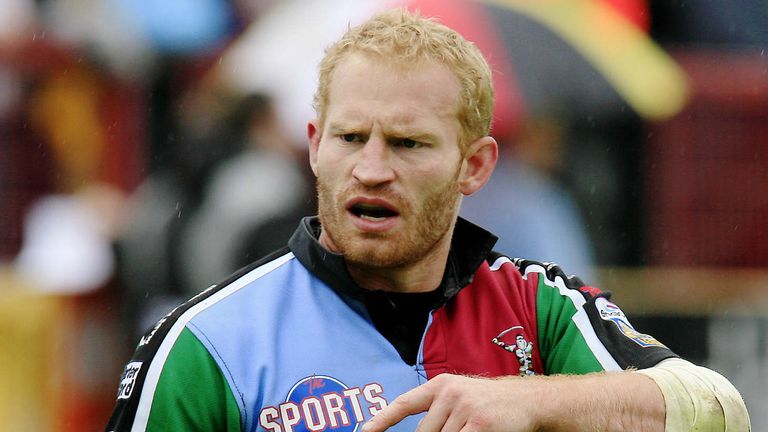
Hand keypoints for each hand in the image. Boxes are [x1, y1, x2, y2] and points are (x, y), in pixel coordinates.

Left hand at [360, 374, 539, 431]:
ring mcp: (464, 408)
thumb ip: (436, 411)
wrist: (527, 400)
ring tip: (470, 428)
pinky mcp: (479, 424)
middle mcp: (449, 393)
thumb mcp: (460, 397)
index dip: (382, 420)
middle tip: (456, 429)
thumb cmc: (489, 402)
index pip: (404, 404)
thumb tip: (418, 431)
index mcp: (440, 385)